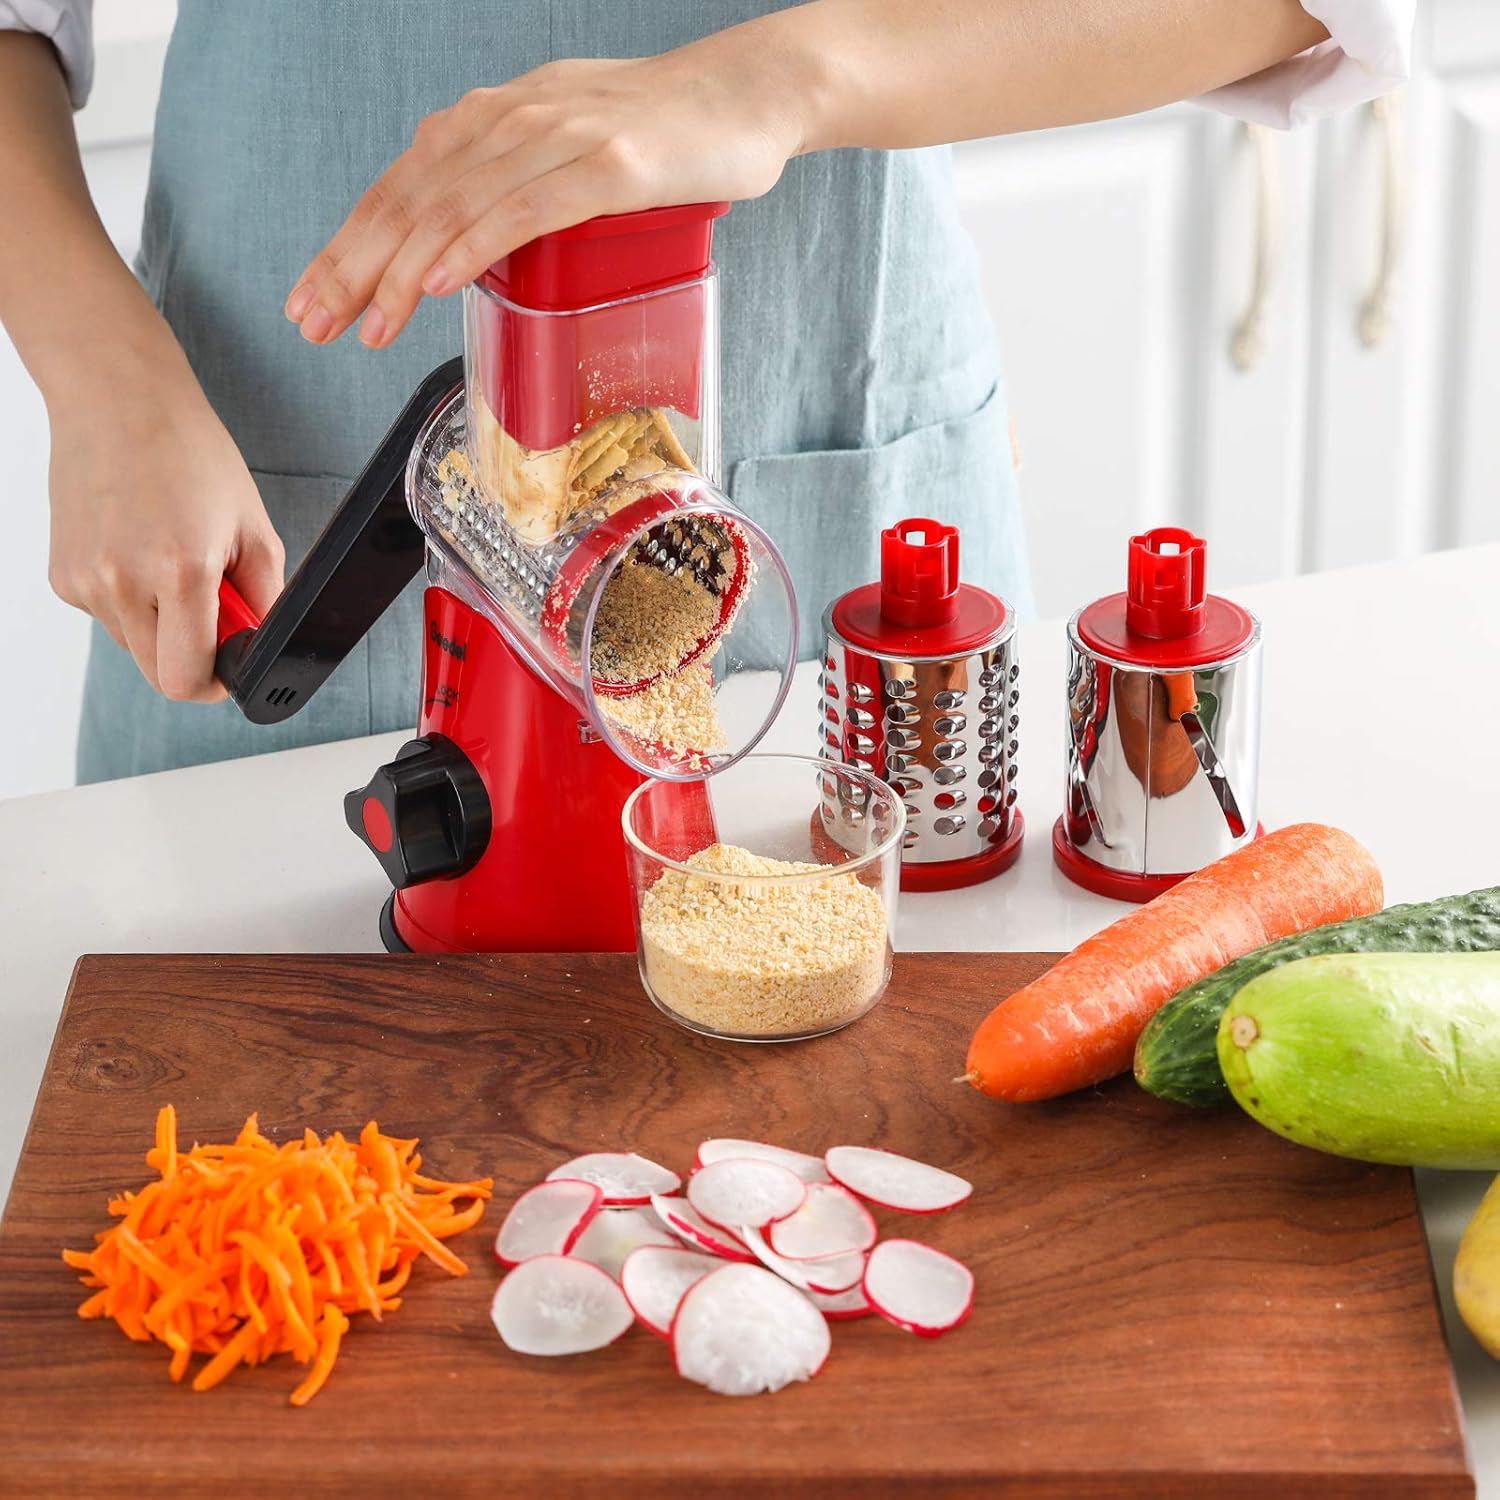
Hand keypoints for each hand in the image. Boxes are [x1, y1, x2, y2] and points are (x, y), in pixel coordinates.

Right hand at [47, 374, 284, 701]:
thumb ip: (264, 600)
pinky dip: (132, 600)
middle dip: (192, 656)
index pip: (187, 680)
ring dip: (163, 625)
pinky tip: (140, 550)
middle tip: (211, 611)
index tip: (228, 669)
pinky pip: (109, 616)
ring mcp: (85, 581)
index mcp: (180, 572)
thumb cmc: (189, 454)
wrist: (118, 402)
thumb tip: (262, 647)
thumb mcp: (252, 527)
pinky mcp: (62, 576)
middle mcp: (123, 583)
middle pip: (160, 674)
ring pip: (135, 646)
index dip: (215, 684)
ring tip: (174, 563)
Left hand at [285, 27, 824, 348]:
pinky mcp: (609, 166)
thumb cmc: (668, 134)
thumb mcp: (574, 150)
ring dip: (398, 271)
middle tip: (312, 322)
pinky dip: (471, 246)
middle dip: (353, 265)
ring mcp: (559, 138)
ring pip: (456, 207)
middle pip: (412, 197)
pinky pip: (524, 210)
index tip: (313, 296)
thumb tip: (476, 242)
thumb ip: (521, 185)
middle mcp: (513, 118)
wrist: (750, 95)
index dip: (350, 242)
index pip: (403, 184)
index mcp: (497, 117)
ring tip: (363, 324)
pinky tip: (432, 281)